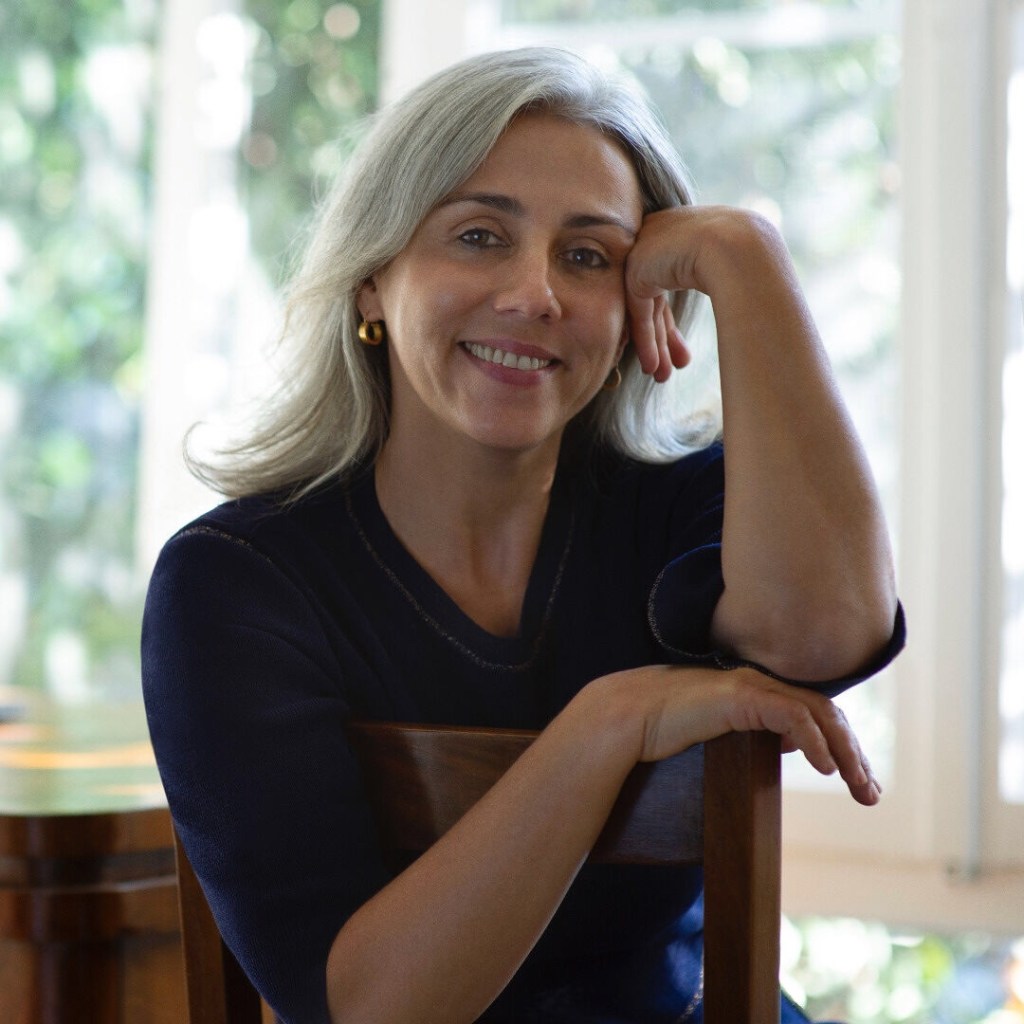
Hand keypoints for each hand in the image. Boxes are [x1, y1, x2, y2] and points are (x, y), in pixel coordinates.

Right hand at [593, 664, 880, 805]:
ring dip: (845, 753)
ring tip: (858, 787)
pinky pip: (792, 717)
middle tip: (870, 794)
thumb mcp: (720, 734)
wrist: (627, 717)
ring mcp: (751, 686)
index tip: (858, 782)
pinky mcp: (741, 696)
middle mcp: (760, 684)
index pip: (815, 714)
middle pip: (826, 714)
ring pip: (818, 714)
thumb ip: (753, 733)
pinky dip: (815, 741)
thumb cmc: (662, 729)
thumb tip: (789, 745)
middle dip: (854, 755)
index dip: (843, 746)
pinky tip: (825, 769)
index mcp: (757, 693)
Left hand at [623, 206, 793, 383]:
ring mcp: (646, 252)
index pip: (671, 284)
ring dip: (655, 346)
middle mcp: (660, 238)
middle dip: (665, 339)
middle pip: (657, 300)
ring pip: (647, 308)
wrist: (739, 247)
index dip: (673, 326)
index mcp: (683, 234)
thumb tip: (730, 307)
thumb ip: (714, 280)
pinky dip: (646, 339)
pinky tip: (652, 366)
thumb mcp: (730, 271)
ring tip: (661, 377)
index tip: (683, 357)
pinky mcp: (637, 269)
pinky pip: (640, 311)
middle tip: (670, 370)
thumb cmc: (750, 260)